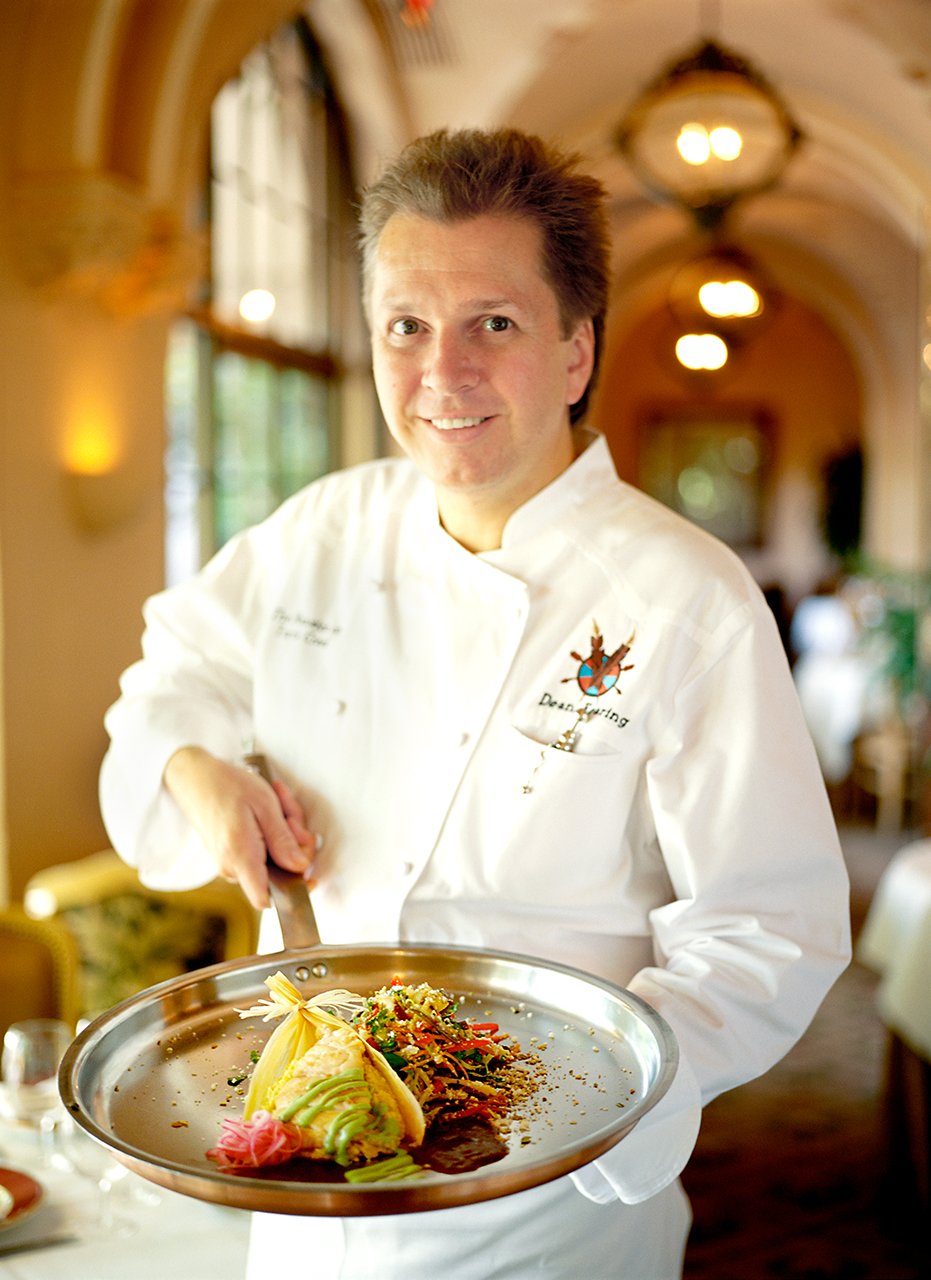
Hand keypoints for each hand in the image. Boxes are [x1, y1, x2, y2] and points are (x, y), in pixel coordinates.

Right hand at [163, 746, 318, 908]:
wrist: (196, 779)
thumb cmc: (229, 785)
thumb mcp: (264, 805)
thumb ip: (283, 840)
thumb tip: (300, 867)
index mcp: (240, 856)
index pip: (264, 899)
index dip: (291, 890)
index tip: (306, 869)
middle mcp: (232, 867)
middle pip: (279, 873)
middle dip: (294, 843)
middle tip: (290, 813)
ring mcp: (230, 864)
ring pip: (274, 860)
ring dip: (284, 833)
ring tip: (277, 805)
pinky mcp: (232, 857)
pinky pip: (263, 853)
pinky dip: (272, 833)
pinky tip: (268, 812)